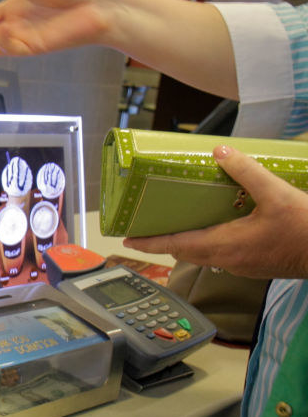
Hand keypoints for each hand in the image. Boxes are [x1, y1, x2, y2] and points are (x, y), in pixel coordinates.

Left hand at [124, 146, 307, 278]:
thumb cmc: (307, 229)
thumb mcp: (276, 194)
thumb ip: (246, 171)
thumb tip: (219, 151)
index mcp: (225, 245)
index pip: (176, 245)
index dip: (149, 242)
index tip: (127, 240)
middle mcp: (228, 260)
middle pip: (185, 251)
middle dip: (164, 240)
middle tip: (146, 226)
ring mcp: (242, 265)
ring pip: (203, 254)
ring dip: (186, 241)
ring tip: (174, 222)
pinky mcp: (254, 264)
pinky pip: (221, 254)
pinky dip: (208, 241)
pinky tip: (214, 224)